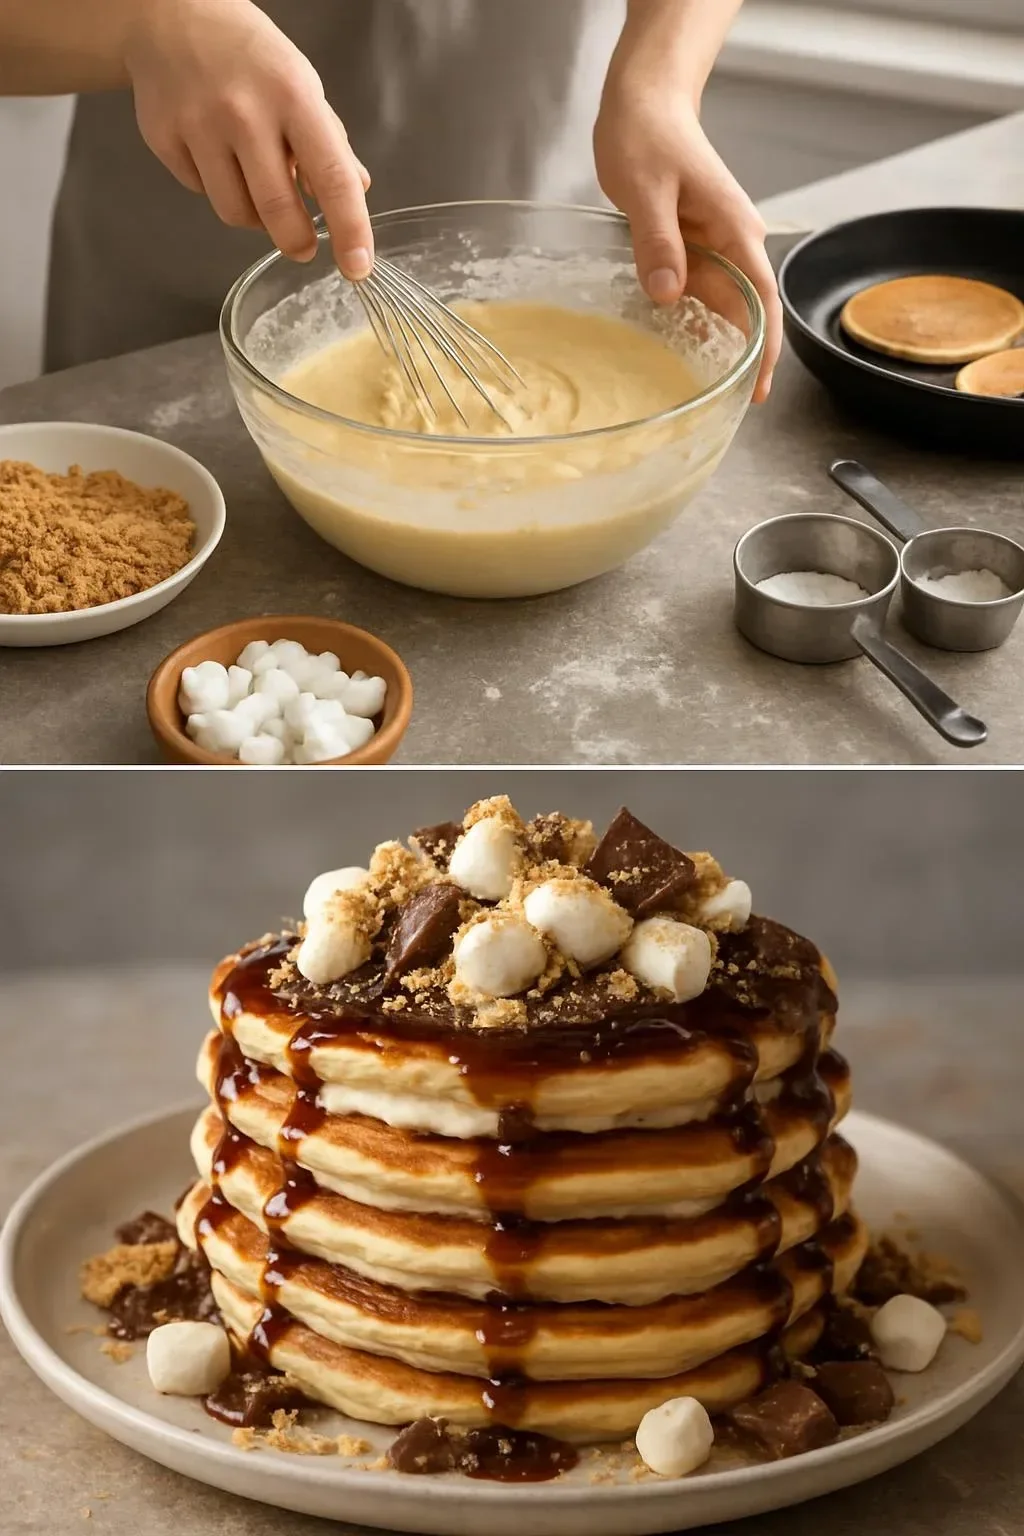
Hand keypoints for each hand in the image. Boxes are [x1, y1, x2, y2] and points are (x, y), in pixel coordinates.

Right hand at [124, 0, 372, 277]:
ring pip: (236, 213)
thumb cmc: (249, 56)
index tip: (358, 267)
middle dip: (296, 241)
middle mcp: (244, 112)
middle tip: (302, 245)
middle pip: (277, 211)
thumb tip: (356, 192)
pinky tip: (217, 156)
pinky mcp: (163, 138)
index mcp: (293, 96)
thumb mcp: (302, 85)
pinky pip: (200, 192)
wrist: (170, 15)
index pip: (333, 177)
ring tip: (256, 186)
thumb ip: (330, 143)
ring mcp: (198, 125)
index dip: (350, 229)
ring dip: (255, 216)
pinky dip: (217, 188)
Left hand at [594, 60, 780, 400]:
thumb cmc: (648, 134)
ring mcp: (710, 245)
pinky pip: (695, 291)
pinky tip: (676, 349)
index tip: (762, 388)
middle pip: (747, 311)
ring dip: (715, 343)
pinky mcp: (689, 246)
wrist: (645, 101)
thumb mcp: (645, 188)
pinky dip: (690, 321)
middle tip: (728, 406)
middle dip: (744, 358)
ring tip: (702, 390)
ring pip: (720, 305)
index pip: (761, 299)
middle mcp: (730, 242)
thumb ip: (658, 242)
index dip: (766, 348)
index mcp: (733, 229)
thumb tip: (670, 293)